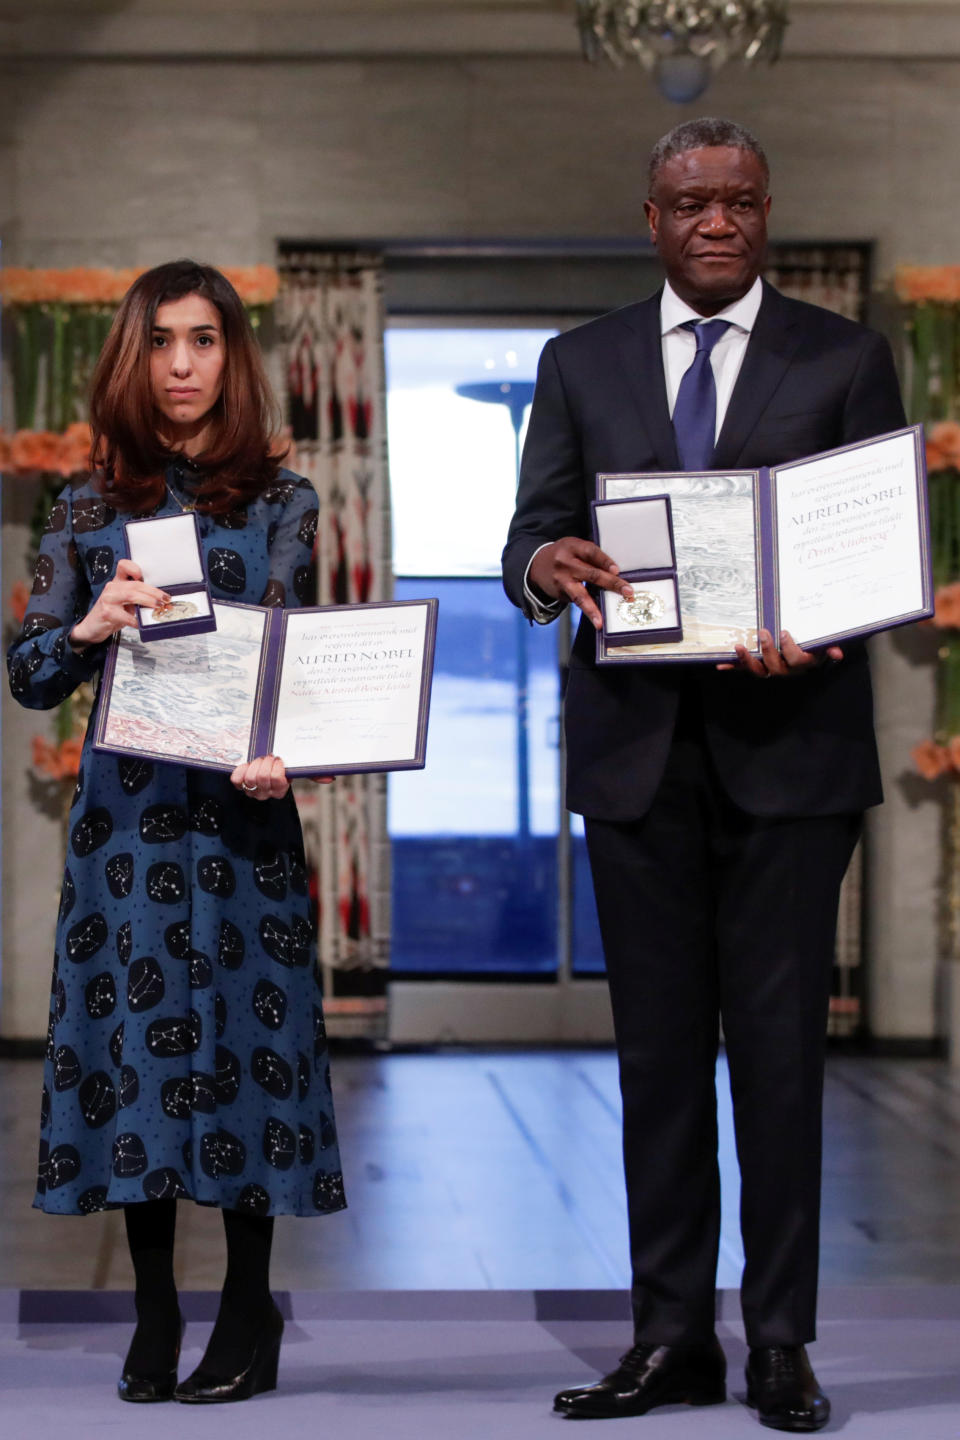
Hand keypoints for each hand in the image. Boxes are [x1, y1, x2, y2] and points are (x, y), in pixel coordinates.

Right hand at [68, 559, 168, 648]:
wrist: (93, 627)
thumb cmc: (112, 614)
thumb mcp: (124, 602)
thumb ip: (137, 598)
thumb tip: (160, 600)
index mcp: (117, 582)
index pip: (123, 566)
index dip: (134, 568)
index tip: (144, 576)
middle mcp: (112, 587)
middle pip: (135, 584)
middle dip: (153, 591)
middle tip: (165, 598)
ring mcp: (108, 599)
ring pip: (131, 595)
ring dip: (148, 601)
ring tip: (158, 606)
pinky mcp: (107, 613)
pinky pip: (126, 616)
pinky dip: (137, 621)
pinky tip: (141, 624)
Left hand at [231, 756, 335, 798]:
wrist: (264, 759)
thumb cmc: (283, 764)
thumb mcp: (298, 767)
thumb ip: (313, 773)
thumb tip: (329, 778)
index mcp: (281, 790)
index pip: (278, 781)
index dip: (277, 768)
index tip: (280, 759)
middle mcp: (266, 793)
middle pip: (262, 779)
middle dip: (266, 763)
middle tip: (269, 756)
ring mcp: (252, 790)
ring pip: (250, 779)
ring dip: (255, 764)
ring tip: (260, 759)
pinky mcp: (240, 784)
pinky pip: (237, 780)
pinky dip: (241, 770)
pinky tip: (248, 765)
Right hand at [529, 537, 632, 630]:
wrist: (537, 564)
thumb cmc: (564, 554)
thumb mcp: (575, 547)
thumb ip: (591, 557)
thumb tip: (615, 574)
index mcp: (573, 546)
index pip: (591, 552)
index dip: (604, 561)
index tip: (617, 570)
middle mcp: (565, 563)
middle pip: (591, 574)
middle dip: (612, 584)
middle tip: (627, 592)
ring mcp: (561, 580)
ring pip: (579, 596)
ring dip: (592, 610)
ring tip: (600, 621)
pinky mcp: (559, 593)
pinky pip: (576, 601)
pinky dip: (588, 608)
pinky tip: (596, 617)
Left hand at [717, 629, 843, 677]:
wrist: (807, 649)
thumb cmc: (815, 644)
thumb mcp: (824, 643)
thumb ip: (829, 647)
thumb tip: (837, 652)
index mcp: (802, 662)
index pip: (797, 660)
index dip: (789, 648)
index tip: (784, 632)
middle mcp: (786, 669)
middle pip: (776, 667)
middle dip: (768, 650)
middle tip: (764, 632)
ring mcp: (771, 668)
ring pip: (759, 670)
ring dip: (747, 660)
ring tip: (738, 647)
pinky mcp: (759, 665)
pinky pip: (745, 668)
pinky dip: (733, 666)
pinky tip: (721, 664)